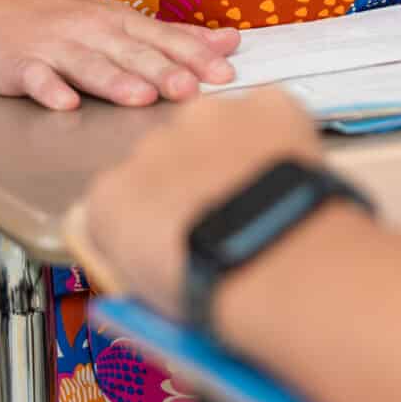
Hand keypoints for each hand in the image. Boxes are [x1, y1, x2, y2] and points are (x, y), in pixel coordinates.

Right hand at [0, 0, 240, 109]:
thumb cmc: (63, 24)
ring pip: (89, 65)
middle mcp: (91, 30)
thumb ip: (173, 36)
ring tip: (141, 98)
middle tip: (191, 90)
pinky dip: (49, 90)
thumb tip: (230, 41)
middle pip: (132, 53)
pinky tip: (65, 105)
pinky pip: (35, 78)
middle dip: (163, 71)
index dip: (194, 56)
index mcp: (120, 21)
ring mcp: (54, 46)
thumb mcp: (120, 22)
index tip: (224, 74)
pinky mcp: (18, 64)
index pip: (164, 38)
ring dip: (115, 81)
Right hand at [69, 89, 325, 311]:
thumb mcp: (148, 298)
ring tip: (264, 194)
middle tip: (229, 214)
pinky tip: (290, 168)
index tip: (180, 234)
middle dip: (194, 179)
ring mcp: (206, 118)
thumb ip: (142, 258)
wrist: (277, 266)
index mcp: (110, 197)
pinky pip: (269, 109)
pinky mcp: (262, 103)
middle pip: (170, 156)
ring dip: (234, 152)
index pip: (124, 197)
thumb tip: (156, 260)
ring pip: (218, 128)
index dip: (157, 218)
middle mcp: (148, 146)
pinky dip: (281, 132)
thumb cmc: (216, 293)